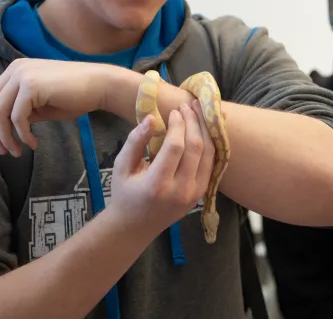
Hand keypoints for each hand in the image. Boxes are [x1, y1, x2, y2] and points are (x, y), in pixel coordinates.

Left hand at [0, 58, 108, 155]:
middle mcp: (15, 69)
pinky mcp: (31, 85)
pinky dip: (22, 134)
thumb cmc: (74, 96)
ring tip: (17, 152)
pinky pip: (17, 117)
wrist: (99, 86)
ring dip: (6, 137)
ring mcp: (22, 75)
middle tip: (4, 151)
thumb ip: (19, 112)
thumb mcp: (39, 105)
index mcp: (15, 71)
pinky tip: (33, 143)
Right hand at [109, 101, 215, 238]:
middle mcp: (180, 191)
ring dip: (206, 130)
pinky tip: (207, 129)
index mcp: (158, 184)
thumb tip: (152, 118)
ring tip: (199, 111)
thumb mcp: (121, 166)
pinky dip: (211, 144)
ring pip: (209, 155)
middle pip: (196, 148)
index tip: (174, 110)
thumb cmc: (124, 193)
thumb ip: (135, 141)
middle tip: (189, 105)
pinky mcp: (200, 194)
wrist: (135, 227)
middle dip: (194, 122)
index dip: (178, 125)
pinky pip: (211, 164)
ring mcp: (194, 194)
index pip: (176, 147)